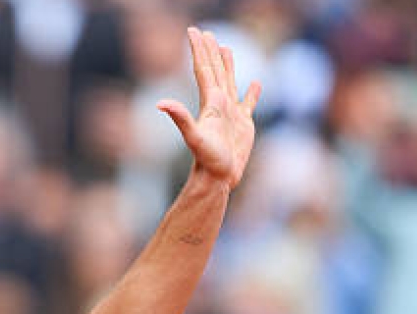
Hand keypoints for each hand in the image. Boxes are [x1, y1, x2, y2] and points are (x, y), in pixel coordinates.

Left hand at [158, 27, 260, 190]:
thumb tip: (160, 103)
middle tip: (206, 33)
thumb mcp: (194, 137)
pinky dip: (253, 93)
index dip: (199, 50)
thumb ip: (180, 118)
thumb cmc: (207, 160)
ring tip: (226, 48)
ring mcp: (231, 114)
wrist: (218, 178)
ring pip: (229, 82)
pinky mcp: (243, 125)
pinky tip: (256, 84)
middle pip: (214, 71)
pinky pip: (249, 103)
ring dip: (228, 65)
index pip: (203, 70)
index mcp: (210, 102)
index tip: (195, 32)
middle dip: (210, 51)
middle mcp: (219, 105)